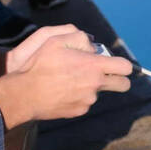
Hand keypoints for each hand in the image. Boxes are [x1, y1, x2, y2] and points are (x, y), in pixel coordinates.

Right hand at [0, 31, 132, 124]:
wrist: (25, 94)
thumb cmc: (39, 65)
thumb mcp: (56, 40)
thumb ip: (80, 38)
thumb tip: (92, 47)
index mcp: (94, 66)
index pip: (125, 67)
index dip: (124, 65)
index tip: (117, 64)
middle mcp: (95, 85)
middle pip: (123, 85)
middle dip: (120, 79)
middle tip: (106, 74)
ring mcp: (89, 100)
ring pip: (99, 92)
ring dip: (91, 86)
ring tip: (69, 80)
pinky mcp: (80, 110)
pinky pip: (86, 101)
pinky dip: (79, 96)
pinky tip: (63, 91)